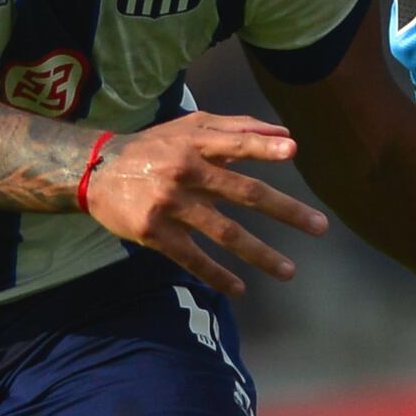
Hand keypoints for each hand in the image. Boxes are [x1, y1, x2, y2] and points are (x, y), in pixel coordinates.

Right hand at [78, 113, 331, 294]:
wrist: (95, 171)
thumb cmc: (153, 147)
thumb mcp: (188, 127)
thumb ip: (235, 127)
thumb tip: (283, 133)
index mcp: (194, 143)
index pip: (234, 143)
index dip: (263, 147)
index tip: (293, 151)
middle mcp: (185, 172)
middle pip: (242, 192)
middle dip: (284, 210)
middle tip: (319, 226)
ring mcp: (170, 205)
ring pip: (224, 232)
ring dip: (260, 253)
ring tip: (289, 271)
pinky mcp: (155, 233)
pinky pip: (192, 258)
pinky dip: (217, 275)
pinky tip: (240, 288)